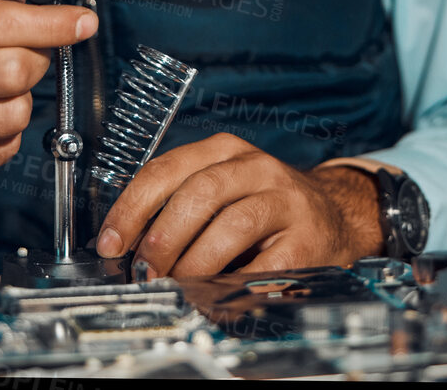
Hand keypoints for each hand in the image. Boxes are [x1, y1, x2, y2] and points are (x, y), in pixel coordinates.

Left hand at [93, 133, 382, 275]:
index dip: (133, 207)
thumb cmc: (264, 205)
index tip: (111, 241)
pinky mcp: (307, 239)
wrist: (334, 213)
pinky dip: (234, 284)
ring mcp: (285, 201)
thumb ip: (179, 204)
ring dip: (195, 261)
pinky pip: (265, 264)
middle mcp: (256, 167)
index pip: (168, 168)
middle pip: (200, 193)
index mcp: (225, 151)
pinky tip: (216, 296)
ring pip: (232, 225)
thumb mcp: (222, 187)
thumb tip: (128, 246)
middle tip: (145, 269)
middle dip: (162, 236)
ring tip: (177, 283)